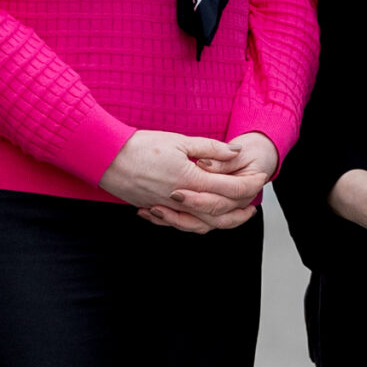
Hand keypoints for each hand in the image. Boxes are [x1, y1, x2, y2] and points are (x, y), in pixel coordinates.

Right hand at [102, 130, 266, 233]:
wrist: (105, 158)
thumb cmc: (140, 145)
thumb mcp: (179, 141)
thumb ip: (209, 148)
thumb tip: (235, 152)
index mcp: (189, 179)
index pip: (229, 188)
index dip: (248, 185)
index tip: (261, 179)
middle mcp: (180, 199)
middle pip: (220, 213)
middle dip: (240, 210)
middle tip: (254, 205)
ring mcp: (167, 209)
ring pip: (201, 225)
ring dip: (222, 222)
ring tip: (234, 216)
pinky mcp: (155, 211)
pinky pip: (181, 225)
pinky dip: (196, 225)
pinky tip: (203, 218)